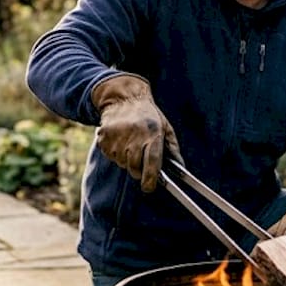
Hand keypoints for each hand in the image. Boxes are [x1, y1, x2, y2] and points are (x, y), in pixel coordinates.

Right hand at [92, 74, 180, 191]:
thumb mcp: (165, 128)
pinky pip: (111, 156)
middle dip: (138, 170)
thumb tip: (182, 168)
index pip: (151, 162)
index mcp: (152, 133)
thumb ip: (173, 149)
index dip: (150, 178)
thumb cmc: (148, 115)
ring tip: (130, 143)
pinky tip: (120, 140)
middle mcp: (134, 136)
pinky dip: (116, 153)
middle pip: (134, 168)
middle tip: (140, 159)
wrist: (123, 98)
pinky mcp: (104, 138)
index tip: (149, 187)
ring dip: (126, 160)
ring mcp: (117, 138)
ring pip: (122, 163)